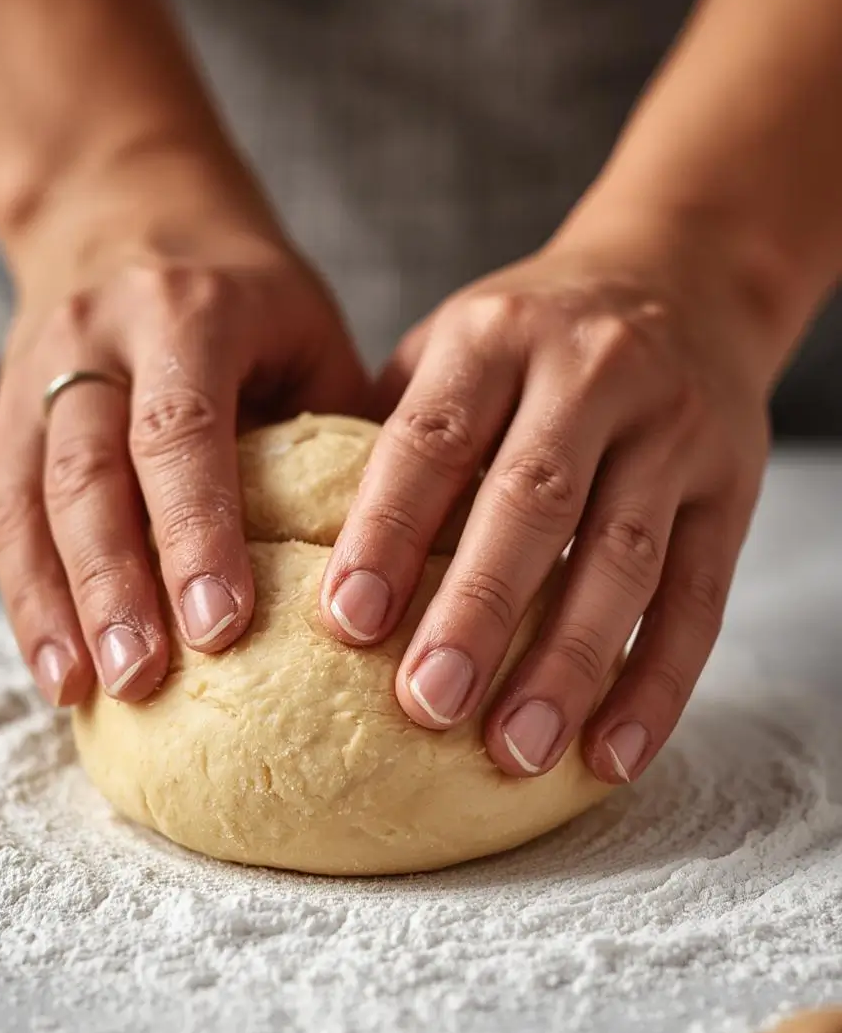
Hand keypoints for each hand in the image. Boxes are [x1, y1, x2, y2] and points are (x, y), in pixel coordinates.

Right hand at [0, 151, 369, 706]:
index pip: (185, 427)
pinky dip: (30, 601)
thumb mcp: (308, 330)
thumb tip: (394, 563)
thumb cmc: (247, 294)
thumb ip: (335, 429)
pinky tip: (57, 674)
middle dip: (116, 583)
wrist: (121, 203)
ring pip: (35, 501)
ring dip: (61, 605)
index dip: (198, 528)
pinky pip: (7, 519)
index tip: (223, 626)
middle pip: (93, 472)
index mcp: (191, 311)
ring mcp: (39, 378)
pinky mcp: (6, 418)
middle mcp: (99, 340)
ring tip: (90, 691)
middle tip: (144, 679)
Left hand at [320, 220, 775, 782]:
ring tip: (517, 752)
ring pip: (623, 559)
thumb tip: (299, 561)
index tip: (344, 626)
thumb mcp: (457, 348)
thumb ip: (397, 435)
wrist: (688, 279)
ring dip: (569, 665)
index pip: (431, 440)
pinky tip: (612, 754)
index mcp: (495, 335)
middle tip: (427, 707)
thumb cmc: (533, 344)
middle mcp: (591, 372)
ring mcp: (673, 430)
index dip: (387, 532)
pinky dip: (656, 684)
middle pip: (533, 502)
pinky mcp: (733, 488)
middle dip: (478, 611)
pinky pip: (699, 598)